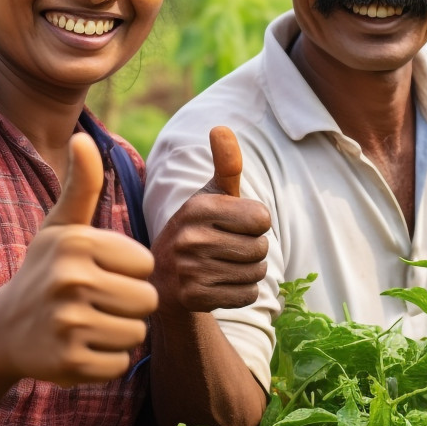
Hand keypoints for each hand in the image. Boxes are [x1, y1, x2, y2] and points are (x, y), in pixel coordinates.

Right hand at [0, 133, 155, 385]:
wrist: (3, 329)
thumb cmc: (46, 270)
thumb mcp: (61, 226)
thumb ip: (82, 185)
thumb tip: (83, 138)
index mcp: (77, 244)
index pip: (147, 265)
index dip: (129, 271)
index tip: (99, 272)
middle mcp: (70, 282)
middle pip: (147, 300)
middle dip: (128, 304)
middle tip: (95, 302)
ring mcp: (67, 325)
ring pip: (136, 333)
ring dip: (119, 332)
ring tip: (88, 322)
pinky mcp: (68, 363)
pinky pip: (120, 364)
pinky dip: (106, 360)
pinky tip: (80, 347)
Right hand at [152, 126, 270, 313]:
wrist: (164, 278)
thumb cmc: (200, 229)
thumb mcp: (210, 196)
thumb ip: (225, 166)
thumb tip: (221, 127)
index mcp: (199, 207)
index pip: (262, 218)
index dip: (256, 224)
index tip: (236, 226)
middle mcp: (191, 237)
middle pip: (261, 248)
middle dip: (253, 250)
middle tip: (228, 249)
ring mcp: (190, 270)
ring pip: (256, 273)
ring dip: (248, 272)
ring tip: (224, 266)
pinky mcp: (194, 298)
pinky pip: (248, 295)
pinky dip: (242, 293)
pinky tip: (220, 285)